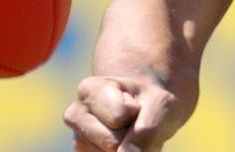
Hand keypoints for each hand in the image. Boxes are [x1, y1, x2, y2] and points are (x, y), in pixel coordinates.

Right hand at [64, 75, 181, 151]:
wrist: (146, 108)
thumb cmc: (151, 100)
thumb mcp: (160, 104)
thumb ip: (147, 128)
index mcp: (89, 90)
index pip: (118, 115)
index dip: (135, 111)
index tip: (135, 103)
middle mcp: (74, 115)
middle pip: (112, 142)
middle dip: (130, 134)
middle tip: (132, 120)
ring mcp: (77, 139)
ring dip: (126, 147)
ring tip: (127, 129)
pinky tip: (121, 142)